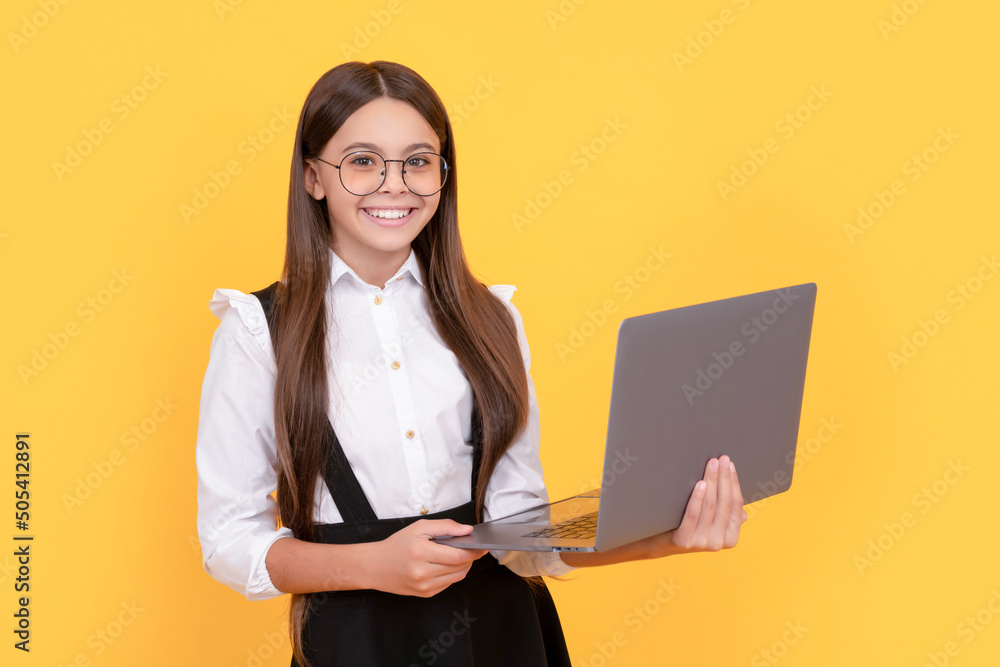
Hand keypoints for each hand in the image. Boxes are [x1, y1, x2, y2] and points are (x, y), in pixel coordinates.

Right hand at [363, 519, 487, 596]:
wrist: (374, 566)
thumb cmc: (396, 545)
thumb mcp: (419, 528)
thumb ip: (445, 526)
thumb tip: (466, 530)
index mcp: (421, 553)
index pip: (458, 555)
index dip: (473, 551)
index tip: (481, 545)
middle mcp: (423, 572)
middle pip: (459, 567)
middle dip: (470, 557)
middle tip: (473, 548)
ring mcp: (424, 586)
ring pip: (457, 577)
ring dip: (464, 566)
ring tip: (460, 555)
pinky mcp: (425, 594)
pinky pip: (448, 584)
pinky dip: (453, 574)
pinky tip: (447, 565)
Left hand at [647, 455, 746, 556]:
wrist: (661, 542)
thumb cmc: (690, 525)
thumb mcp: (711, 520)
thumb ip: (725, 513)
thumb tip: (740, 506)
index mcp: (730, 538)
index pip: (735, 505)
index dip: (734, 483)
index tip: (729, 465)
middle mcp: (718, 543)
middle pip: (724, 503)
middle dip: (723, 478)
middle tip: (721, 459)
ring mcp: (702, 543)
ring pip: (710, 506)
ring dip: (712, 482)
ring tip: (711, 466)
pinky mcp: (684, 541)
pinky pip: (692, 516)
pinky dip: (697, 498)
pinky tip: (700, 484)